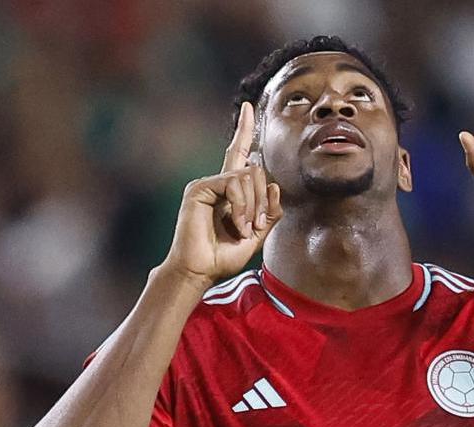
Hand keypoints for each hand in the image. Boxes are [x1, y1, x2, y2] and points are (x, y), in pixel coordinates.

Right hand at [162, 101, 283, 288]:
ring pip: (246, 176)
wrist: (199, 271)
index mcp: (229, 191)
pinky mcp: (198, 189)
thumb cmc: (222, 257)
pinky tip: (236, 226)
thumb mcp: (256, 235)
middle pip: (254, 169)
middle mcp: (217, 183)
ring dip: (252, 207)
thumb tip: (275, 187)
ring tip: (243, 230)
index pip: (238, 154)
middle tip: (256, 227)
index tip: (248, 108)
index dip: (244, 130)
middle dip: (263, 200)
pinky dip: (241, 207)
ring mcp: (206, 184)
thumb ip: (269, 213)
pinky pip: (233, 184)